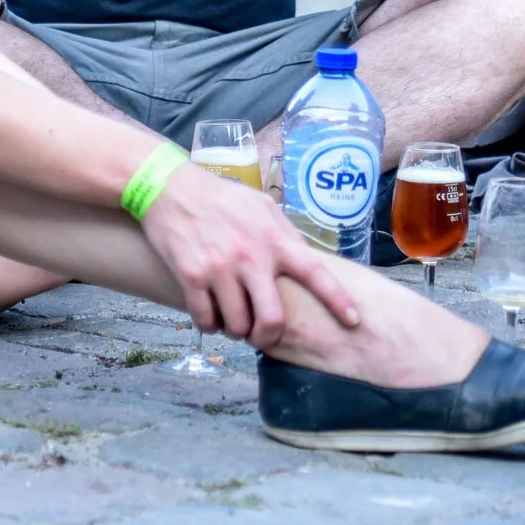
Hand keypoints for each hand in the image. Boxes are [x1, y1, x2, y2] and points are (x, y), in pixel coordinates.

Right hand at [138, 162, 361, 348]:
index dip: (338, 300)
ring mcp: (220, 269)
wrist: (170, 188)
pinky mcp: (191, 277)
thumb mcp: (262, 207)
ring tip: (232, 318)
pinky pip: (206, 321)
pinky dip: (210, 325)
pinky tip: (210, 313)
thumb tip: (305, 258)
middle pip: (272, 319)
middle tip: (262, 334)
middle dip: (268, 336)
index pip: (315, 273)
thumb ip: (285, 235)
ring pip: (237, 326)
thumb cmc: (221, 198)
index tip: (354, 320)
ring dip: (236, 330)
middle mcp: (252, 257)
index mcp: (275, 239)